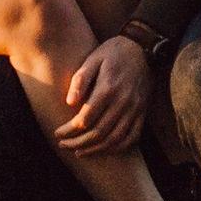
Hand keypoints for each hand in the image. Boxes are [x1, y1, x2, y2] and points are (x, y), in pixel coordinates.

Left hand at [58, 31, 152, 155]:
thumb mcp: (93, 58)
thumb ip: (80, 80)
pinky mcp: (142, 112)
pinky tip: (103, 150)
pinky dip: (117, 148)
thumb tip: (69, 102)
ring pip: (115, 139)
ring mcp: (135, 109)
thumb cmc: (112, 52)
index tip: (57, 134)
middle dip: (78, 143)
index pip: (85, 119)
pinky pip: (132, 137)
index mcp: (108, 88)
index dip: (69, 130)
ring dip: (95, 150)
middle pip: (98, 133)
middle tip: (63, 145)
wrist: (142, 48)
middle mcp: (123, 102)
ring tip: (79, 152)